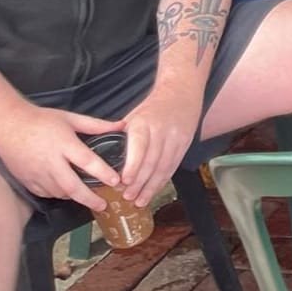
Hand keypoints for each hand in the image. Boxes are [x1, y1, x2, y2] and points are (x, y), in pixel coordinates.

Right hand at [0, 104, 123, 208]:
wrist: (7, 126)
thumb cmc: (42, 120)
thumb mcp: (71, 118)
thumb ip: (97, 125)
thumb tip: (122, 125)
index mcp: (64, 144)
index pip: (87, 161)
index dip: (102, 172)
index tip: (116, 181)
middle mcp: (51, 162)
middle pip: (72, 186)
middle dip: (90, 198)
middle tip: (104, 205)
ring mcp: (37, 174)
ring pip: (60, 192)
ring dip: (75, 197)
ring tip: (90, 198)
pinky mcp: (27, 181)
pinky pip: (46, 193)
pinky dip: (58, 194)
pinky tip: (67, 192)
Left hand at [118, 80, 203, 205]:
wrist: (182, 90)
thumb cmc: (153, 106)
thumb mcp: (134, 116)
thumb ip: (122, 137)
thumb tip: (105, 160)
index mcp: (145, 122)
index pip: (139, 147)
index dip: (132, 166)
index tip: (123, 182)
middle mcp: (162, 130)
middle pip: (152, 161)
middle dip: (140, 182)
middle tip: (128, 197)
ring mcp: (176, 137)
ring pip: (164, 166)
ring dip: (152, 186)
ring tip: (140, 200)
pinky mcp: (186, 143)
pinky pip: (174, 165)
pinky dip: (163, 180)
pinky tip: (155, 190)